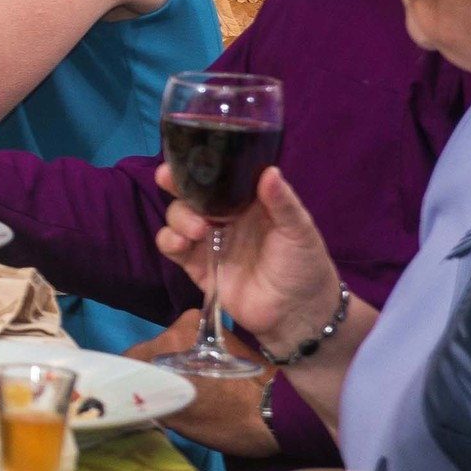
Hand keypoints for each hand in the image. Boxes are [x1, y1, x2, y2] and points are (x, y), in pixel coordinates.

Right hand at [125, 312, 280, 457]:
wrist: (282, 412)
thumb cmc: (227, 419)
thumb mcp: (178, 419)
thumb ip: (146, 400)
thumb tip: (130, 394)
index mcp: (166, 344)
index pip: (129, 359)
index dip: (132, 381)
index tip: (138, 398)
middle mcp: (181, 326)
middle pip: (151, 351)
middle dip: (155, 371)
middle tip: (166, 397)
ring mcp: (203, 327)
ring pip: (172, 348)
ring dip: (175, 366)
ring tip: (189, 391)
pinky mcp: (221, 332)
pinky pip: (192, 346)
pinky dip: (193, 362)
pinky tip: (204, 382)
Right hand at [154, 165, 343, 350]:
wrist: (297, 314)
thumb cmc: (304, 266)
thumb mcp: (299, 231)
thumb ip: (282, 202)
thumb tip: (269, 170)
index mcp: (248, 204)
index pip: (219, 178)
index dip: (200, 165)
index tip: (186, 157)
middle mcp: (225, 218)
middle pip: (191, 194)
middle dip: (175, 183)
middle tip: (167, 179)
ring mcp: (209, 242)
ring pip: (178, 217)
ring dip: (178, 217)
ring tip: (197, 230)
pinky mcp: (198, 267)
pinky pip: (173, 248)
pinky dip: (168, 241)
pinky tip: (180, 243)